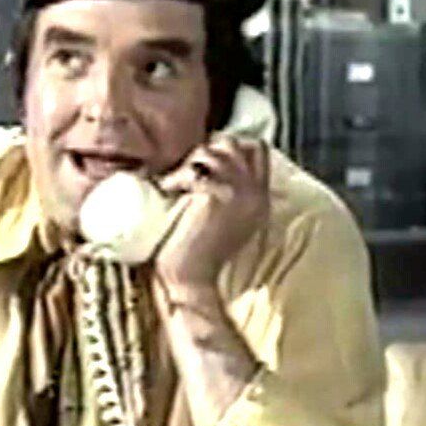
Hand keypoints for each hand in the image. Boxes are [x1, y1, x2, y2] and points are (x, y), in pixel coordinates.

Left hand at [153, 137, 269, 297]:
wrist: (191, 281)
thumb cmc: (196, 253)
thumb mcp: (223, 219)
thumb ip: (226, 194)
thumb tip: (204, 167)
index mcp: (259, 198)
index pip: (256, 149)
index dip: (228, 145)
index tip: (203, 161)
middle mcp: (255, 192)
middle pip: (233, 144)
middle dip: (205, 151)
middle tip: (186, 174)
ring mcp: (239, 192)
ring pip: (213, 152)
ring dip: (188, 165)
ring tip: (174, 186)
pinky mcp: (217, 196)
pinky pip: (193, 171)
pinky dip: (175, 179)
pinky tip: (166, 192)